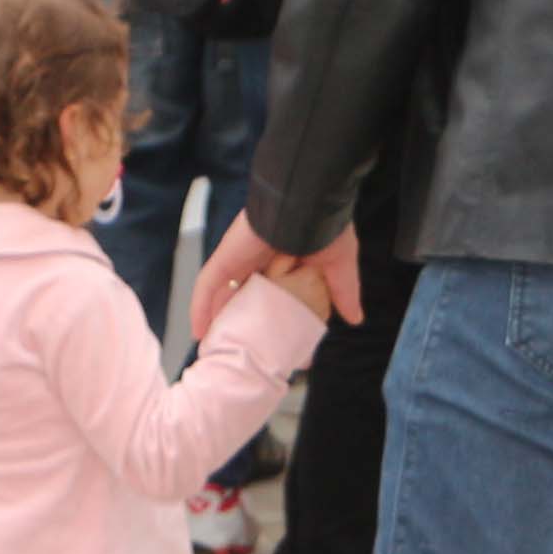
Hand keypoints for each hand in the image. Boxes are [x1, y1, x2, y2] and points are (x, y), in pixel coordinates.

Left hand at [189, 215, 364, 334]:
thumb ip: (342, 292)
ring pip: (222, 293)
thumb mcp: (337, 267)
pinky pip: (208, 284)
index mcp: (285, 262)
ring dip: (215, 318)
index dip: (271, 318)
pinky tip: (197, 329)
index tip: (274, 343)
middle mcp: (259, 261)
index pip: (273, 295)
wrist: (307, 205)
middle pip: (244, 296)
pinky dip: (201, 306)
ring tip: (214, 346)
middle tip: (240, 348)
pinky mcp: (227, 256)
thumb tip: (356, 318)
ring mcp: (241, 259)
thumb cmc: (325, 229)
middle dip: (240, 321)